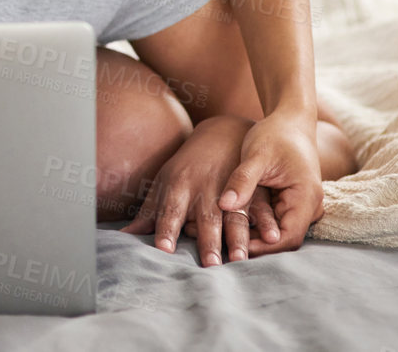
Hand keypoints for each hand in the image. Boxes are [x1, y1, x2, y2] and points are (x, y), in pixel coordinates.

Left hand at [123, 115, 278, 264]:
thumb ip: (150, 212)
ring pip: (234, 216)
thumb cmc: (187, 166)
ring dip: (237, 238)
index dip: (167, 229)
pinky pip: (260, 208)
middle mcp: (204, 188)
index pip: (171, 211)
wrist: (223, 132)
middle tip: (210, 265)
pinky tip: (272, 237)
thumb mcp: (165, 182)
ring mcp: (230, 189)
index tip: (164, 248)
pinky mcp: (253, 189)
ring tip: (239, 259)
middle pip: (205, 218)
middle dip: (207, 241)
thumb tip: (125, 235)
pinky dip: (266, 222)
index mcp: (179, 186)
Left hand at [217, 107, 324, 254]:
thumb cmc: (274, 134)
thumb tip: (224, 206)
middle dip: (256, 245)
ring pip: (278, 232)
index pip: (288, 237)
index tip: (235, 249)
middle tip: (224, 249)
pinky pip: (274, 221)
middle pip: (283, 239)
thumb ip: (242, 180)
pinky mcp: (291, 202)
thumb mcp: (256, 155)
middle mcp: (309, 207)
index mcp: (306, 198)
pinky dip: (256, 224)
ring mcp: (301, 206)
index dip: (262, 247)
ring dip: (255, 236)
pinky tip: (232, 223)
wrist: (290, 120)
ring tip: (224, 239)